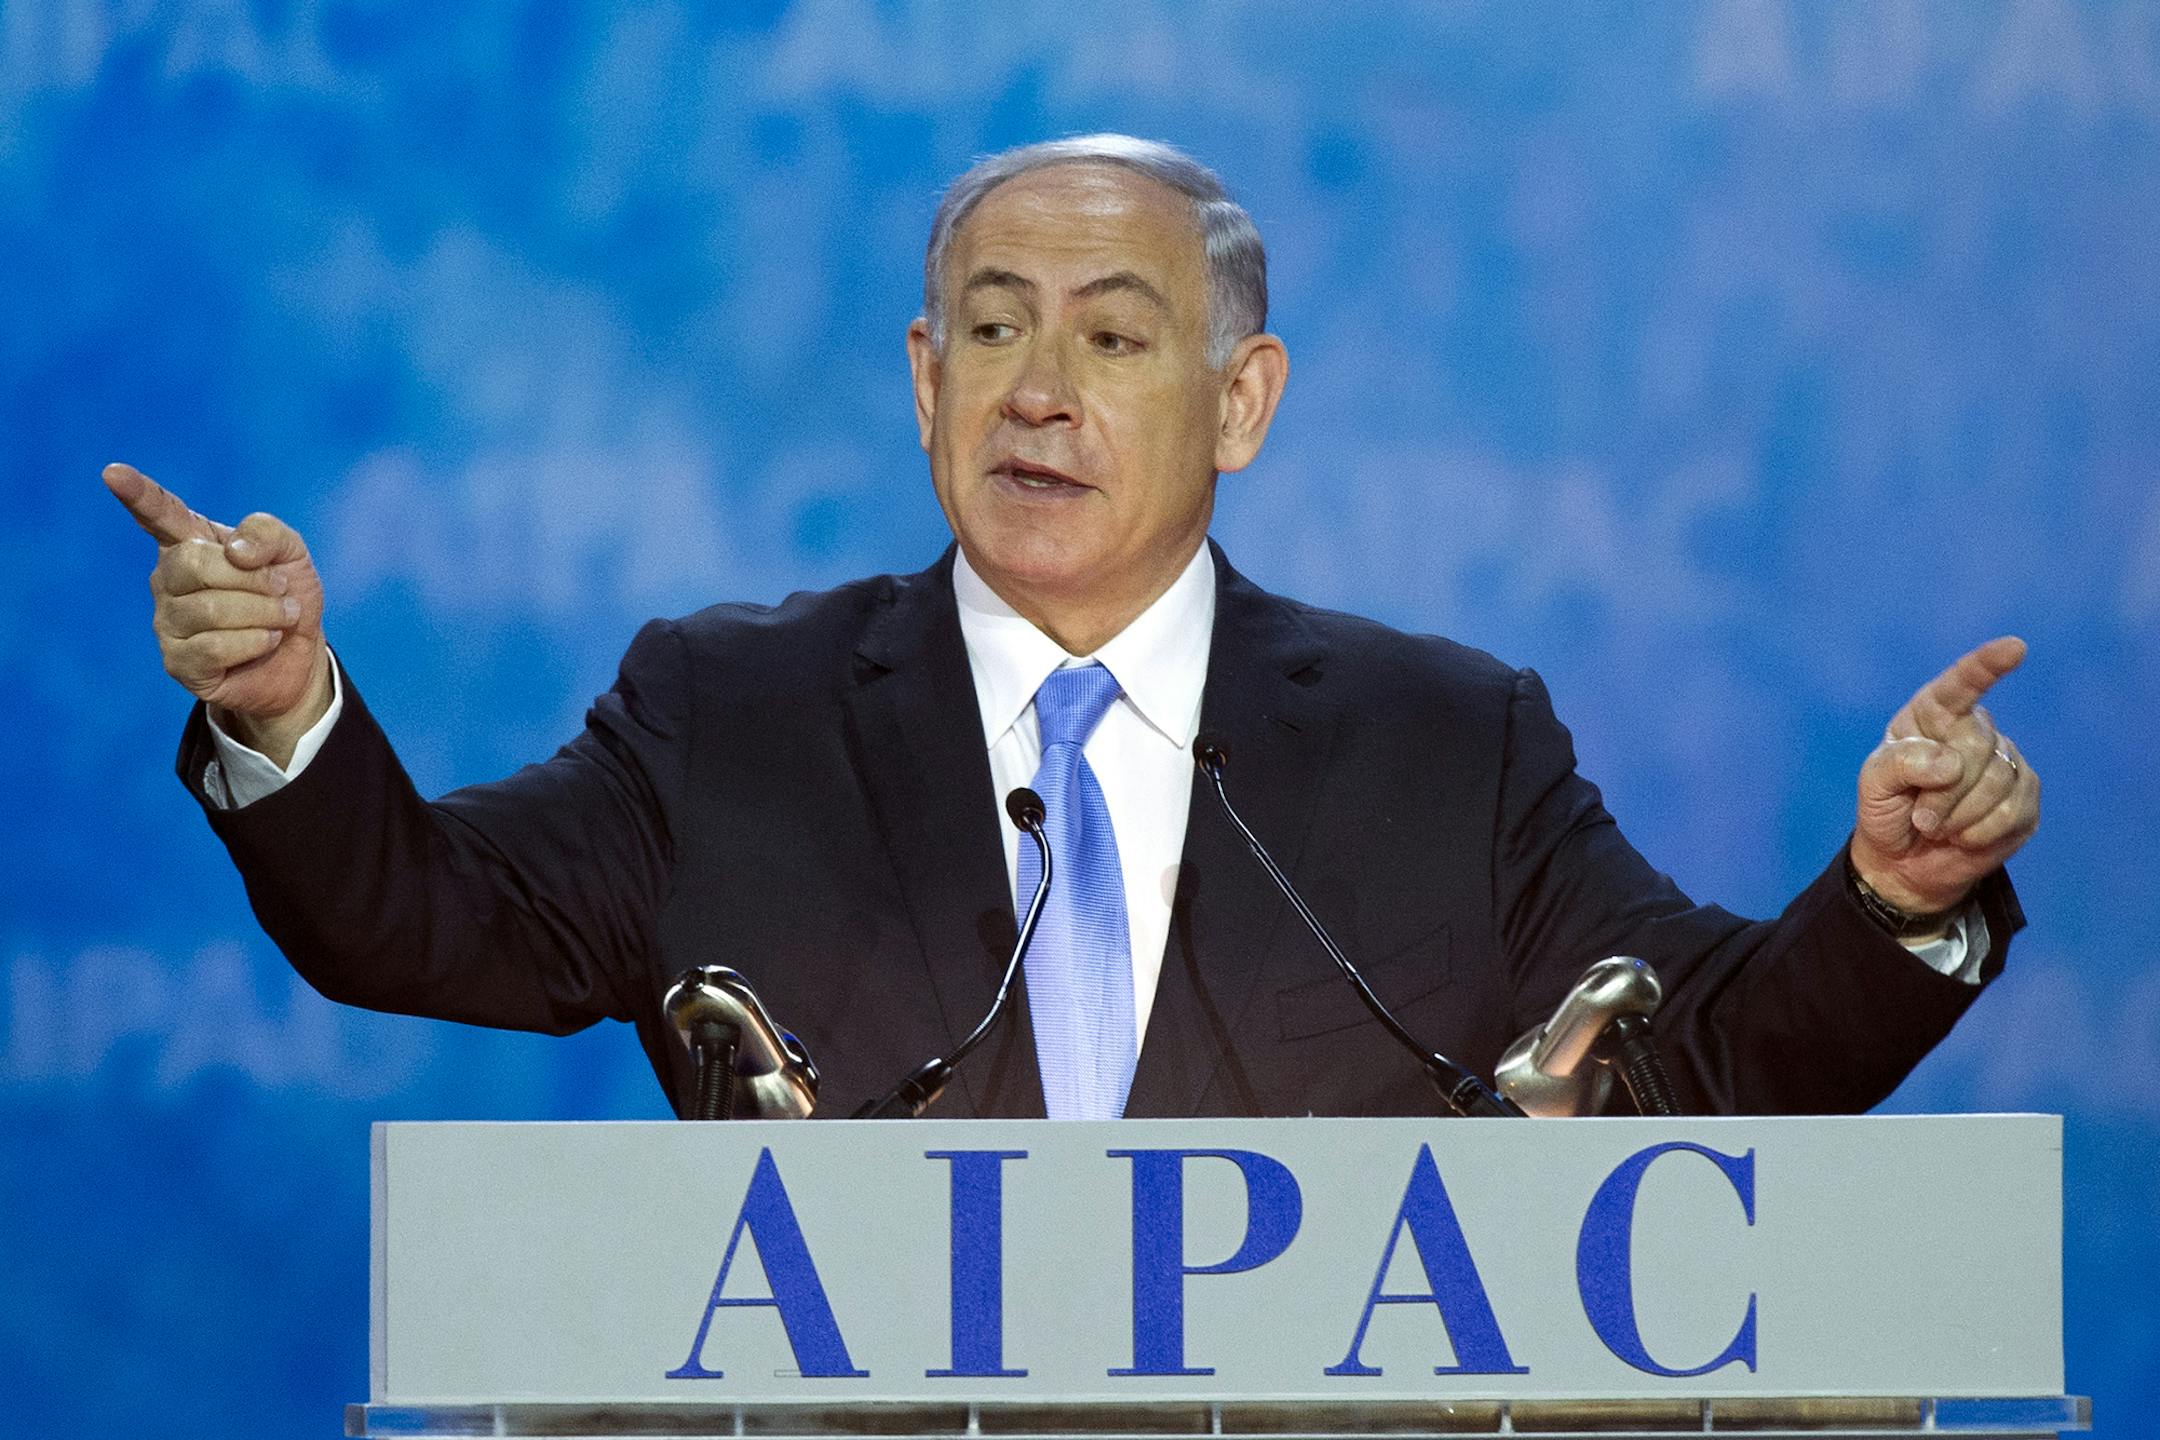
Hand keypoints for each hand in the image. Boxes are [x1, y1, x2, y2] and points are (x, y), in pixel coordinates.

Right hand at [103, 462, 331, 764]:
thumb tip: (235, 551)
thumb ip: (267, 534)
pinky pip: (213, 647)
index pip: (160, 514)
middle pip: (194, 563)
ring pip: (209, 609)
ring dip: (263, 613)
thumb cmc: (286, 597)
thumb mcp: (291, 554)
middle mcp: (169, 579)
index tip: (112, 472)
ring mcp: (168, 622)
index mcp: (190, 542)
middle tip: (281, 591)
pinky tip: (266, 642)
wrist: (301, 656)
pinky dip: (255, 642)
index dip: (138, 493)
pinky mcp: (178, 662)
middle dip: (252, 578)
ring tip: (281, 618)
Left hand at [1851, 636, 2040, 915]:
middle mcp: (1975, 732)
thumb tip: (1951, 763)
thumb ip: (1900, 765)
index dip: (1986, 666)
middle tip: (1922, 816)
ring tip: (1938, 827)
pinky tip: (1964, 836)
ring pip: (1997, 782)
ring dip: (1958, 816)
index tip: (2014, 648)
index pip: (1959, 685)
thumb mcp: (1874, 785)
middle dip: (1944, 791)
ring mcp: (2007, 764)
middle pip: (1977, 747)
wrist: (1903, 861)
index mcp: (1933, 716)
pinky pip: (2013, 812)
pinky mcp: (2026, 799)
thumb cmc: (1886, 810)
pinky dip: (1980, 833)